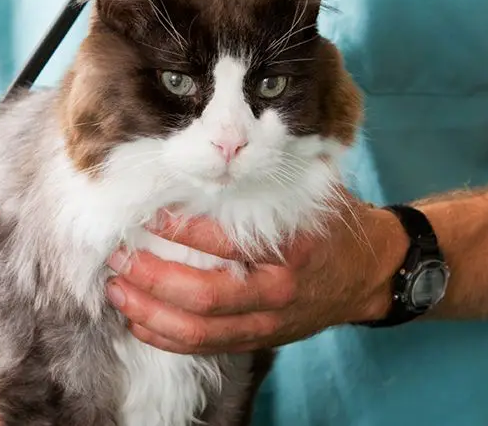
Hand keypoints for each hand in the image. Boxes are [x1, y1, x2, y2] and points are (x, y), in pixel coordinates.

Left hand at [104, 194, 407, 353]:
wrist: (369, 272)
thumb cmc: (332, 225)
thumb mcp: (313, 189)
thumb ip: (270, 170)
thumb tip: (217, 142)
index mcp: (291, 249)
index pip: (225, 243)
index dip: (180, 231)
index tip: (149, 215)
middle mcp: (278, 292)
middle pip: (204, 296)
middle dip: (153, 278)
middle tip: (120, 255)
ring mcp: (268, 322)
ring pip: (199, 330)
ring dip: (150, 312)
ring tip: (119, 289)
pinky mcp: (259, 339)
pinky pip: (205, 346)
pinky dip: (166, 337)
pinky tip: (139, 320)